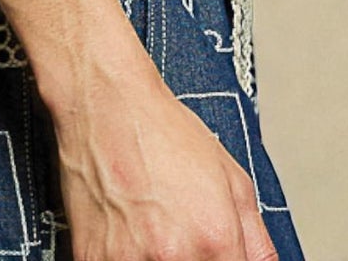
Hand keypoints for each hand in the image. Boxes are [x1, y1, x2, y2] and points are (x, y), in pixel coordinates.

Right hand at [52, 63, 282, 260]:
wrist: (106, 102)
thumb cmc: (162, 132)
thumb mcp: (232, 178)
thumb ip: (257, 240)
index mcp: (215, 239)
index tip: (212, 252)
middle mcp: (172, 256)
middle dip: (191, 260)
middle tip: (175, 236)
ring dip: (152, 260)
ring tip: (148, 230)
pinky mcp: (91, 260)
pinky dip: (122, 258)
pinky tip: (123, 231)